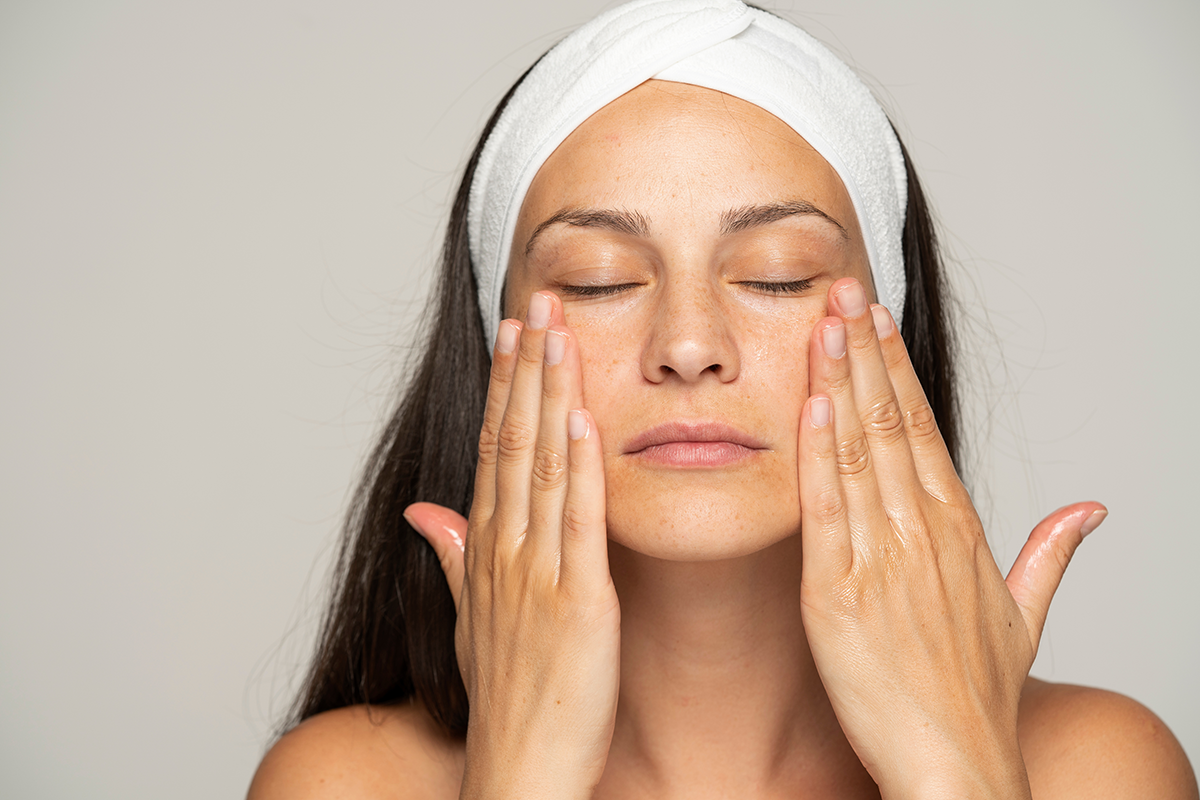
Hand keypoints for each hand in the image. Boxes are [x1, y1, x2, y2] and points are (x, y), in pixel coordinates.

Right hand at [405, 291, 619, 799]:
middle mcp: (503, 554)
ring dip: (548, 395)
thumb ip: (452, 559)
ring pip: (539, 468)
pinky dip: (577, 469)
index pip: (493, 452)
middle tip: (537, 302)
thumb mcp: (471, 620)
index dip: (502, 389)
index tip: (512, 335)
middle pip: (512, 443)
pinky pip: (575, 525)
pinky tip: (581, 417)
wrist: (518, 771)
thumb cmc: (507, 700)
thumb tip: (426, 512)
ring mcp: (536, 575)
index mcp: (486, 554)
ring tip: (556, 331)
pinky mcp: (576, 604)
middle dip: (524, 370)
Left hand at [797, 278, 1105, 798]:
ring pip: (859, 450)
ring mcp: (882, 557)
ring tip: (823, 322)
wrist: (957, 765)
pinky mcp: (839, 592)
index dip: (896, 368)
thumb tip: (1090, 508)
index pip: (923, 427)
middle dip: (864, 350)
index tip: (877, 318)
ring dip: (840, 381)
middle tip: (843, 288)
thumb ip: (1052, 554)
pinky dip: (818, 453)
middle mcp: (924, 531)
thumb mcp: (1025, 617)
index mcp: (959, 529)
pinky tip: (811, 405)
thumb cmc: (979, 695)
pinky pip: (827, 509)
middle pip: (891, 421)